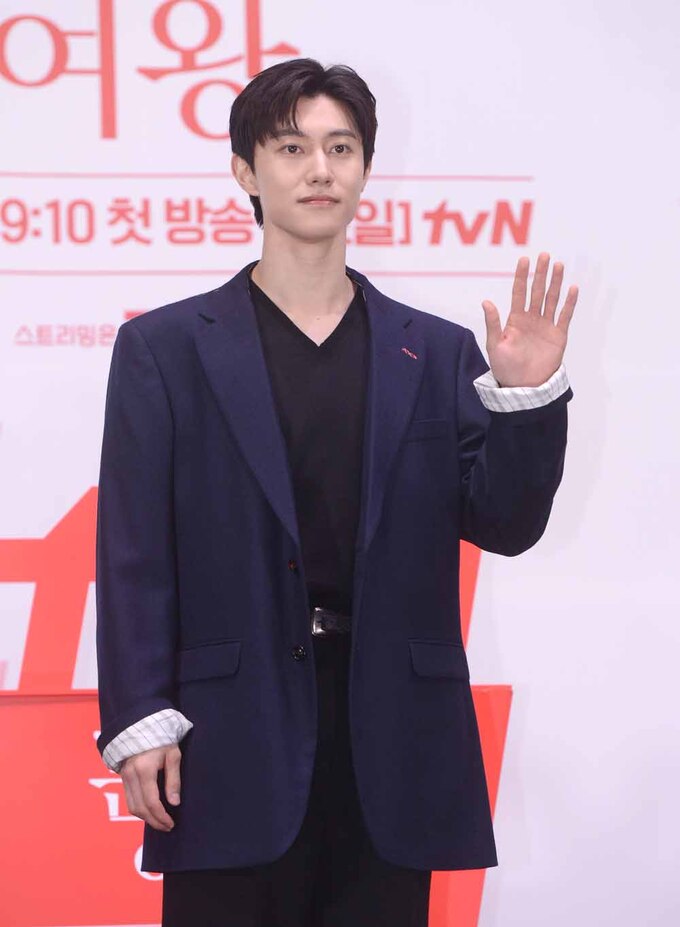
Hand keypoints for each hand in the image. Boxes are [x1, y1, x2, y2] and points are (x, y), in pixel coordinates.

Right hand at [119, 744, 181, 831]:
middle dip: (154, 821)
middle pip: (140, 808)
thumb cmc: (162, 738)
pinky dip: (139, 809)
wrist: (142, 726)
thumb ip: (173, 779)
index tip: (171, 823)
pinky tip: (150, 811)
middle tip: (167, 826)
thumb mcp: (173, 755)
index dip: (161, 816)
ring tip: (160, 822)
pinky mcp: (122, 777)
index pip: (151, 802)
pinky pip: (129, 799)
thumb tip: (174, 803)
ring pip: (132, 806)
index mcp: (144, 769)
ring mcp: (124, 777)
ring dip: (145, 818)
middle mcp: (131, 775)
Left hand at [481, 252, 577, 386]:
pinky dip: (569, 303)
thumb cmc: (505, 367)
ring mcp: (546, 326)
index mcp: (515, 319)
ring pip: (551, 299)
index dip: (522, 276)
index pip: (519, 293)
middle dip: (541, 273)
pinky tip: (572, 288)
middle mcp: (531, 319)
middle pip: (537, 291)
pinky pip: (564, 316)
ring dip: (555, 282)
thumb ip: (492, 323)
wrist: (524, 386)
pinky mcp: (558, 335)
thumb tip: (486, 302)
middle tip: (544, 255)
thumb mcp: (495, 345)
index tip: (524, 260)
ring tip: (558, 265)